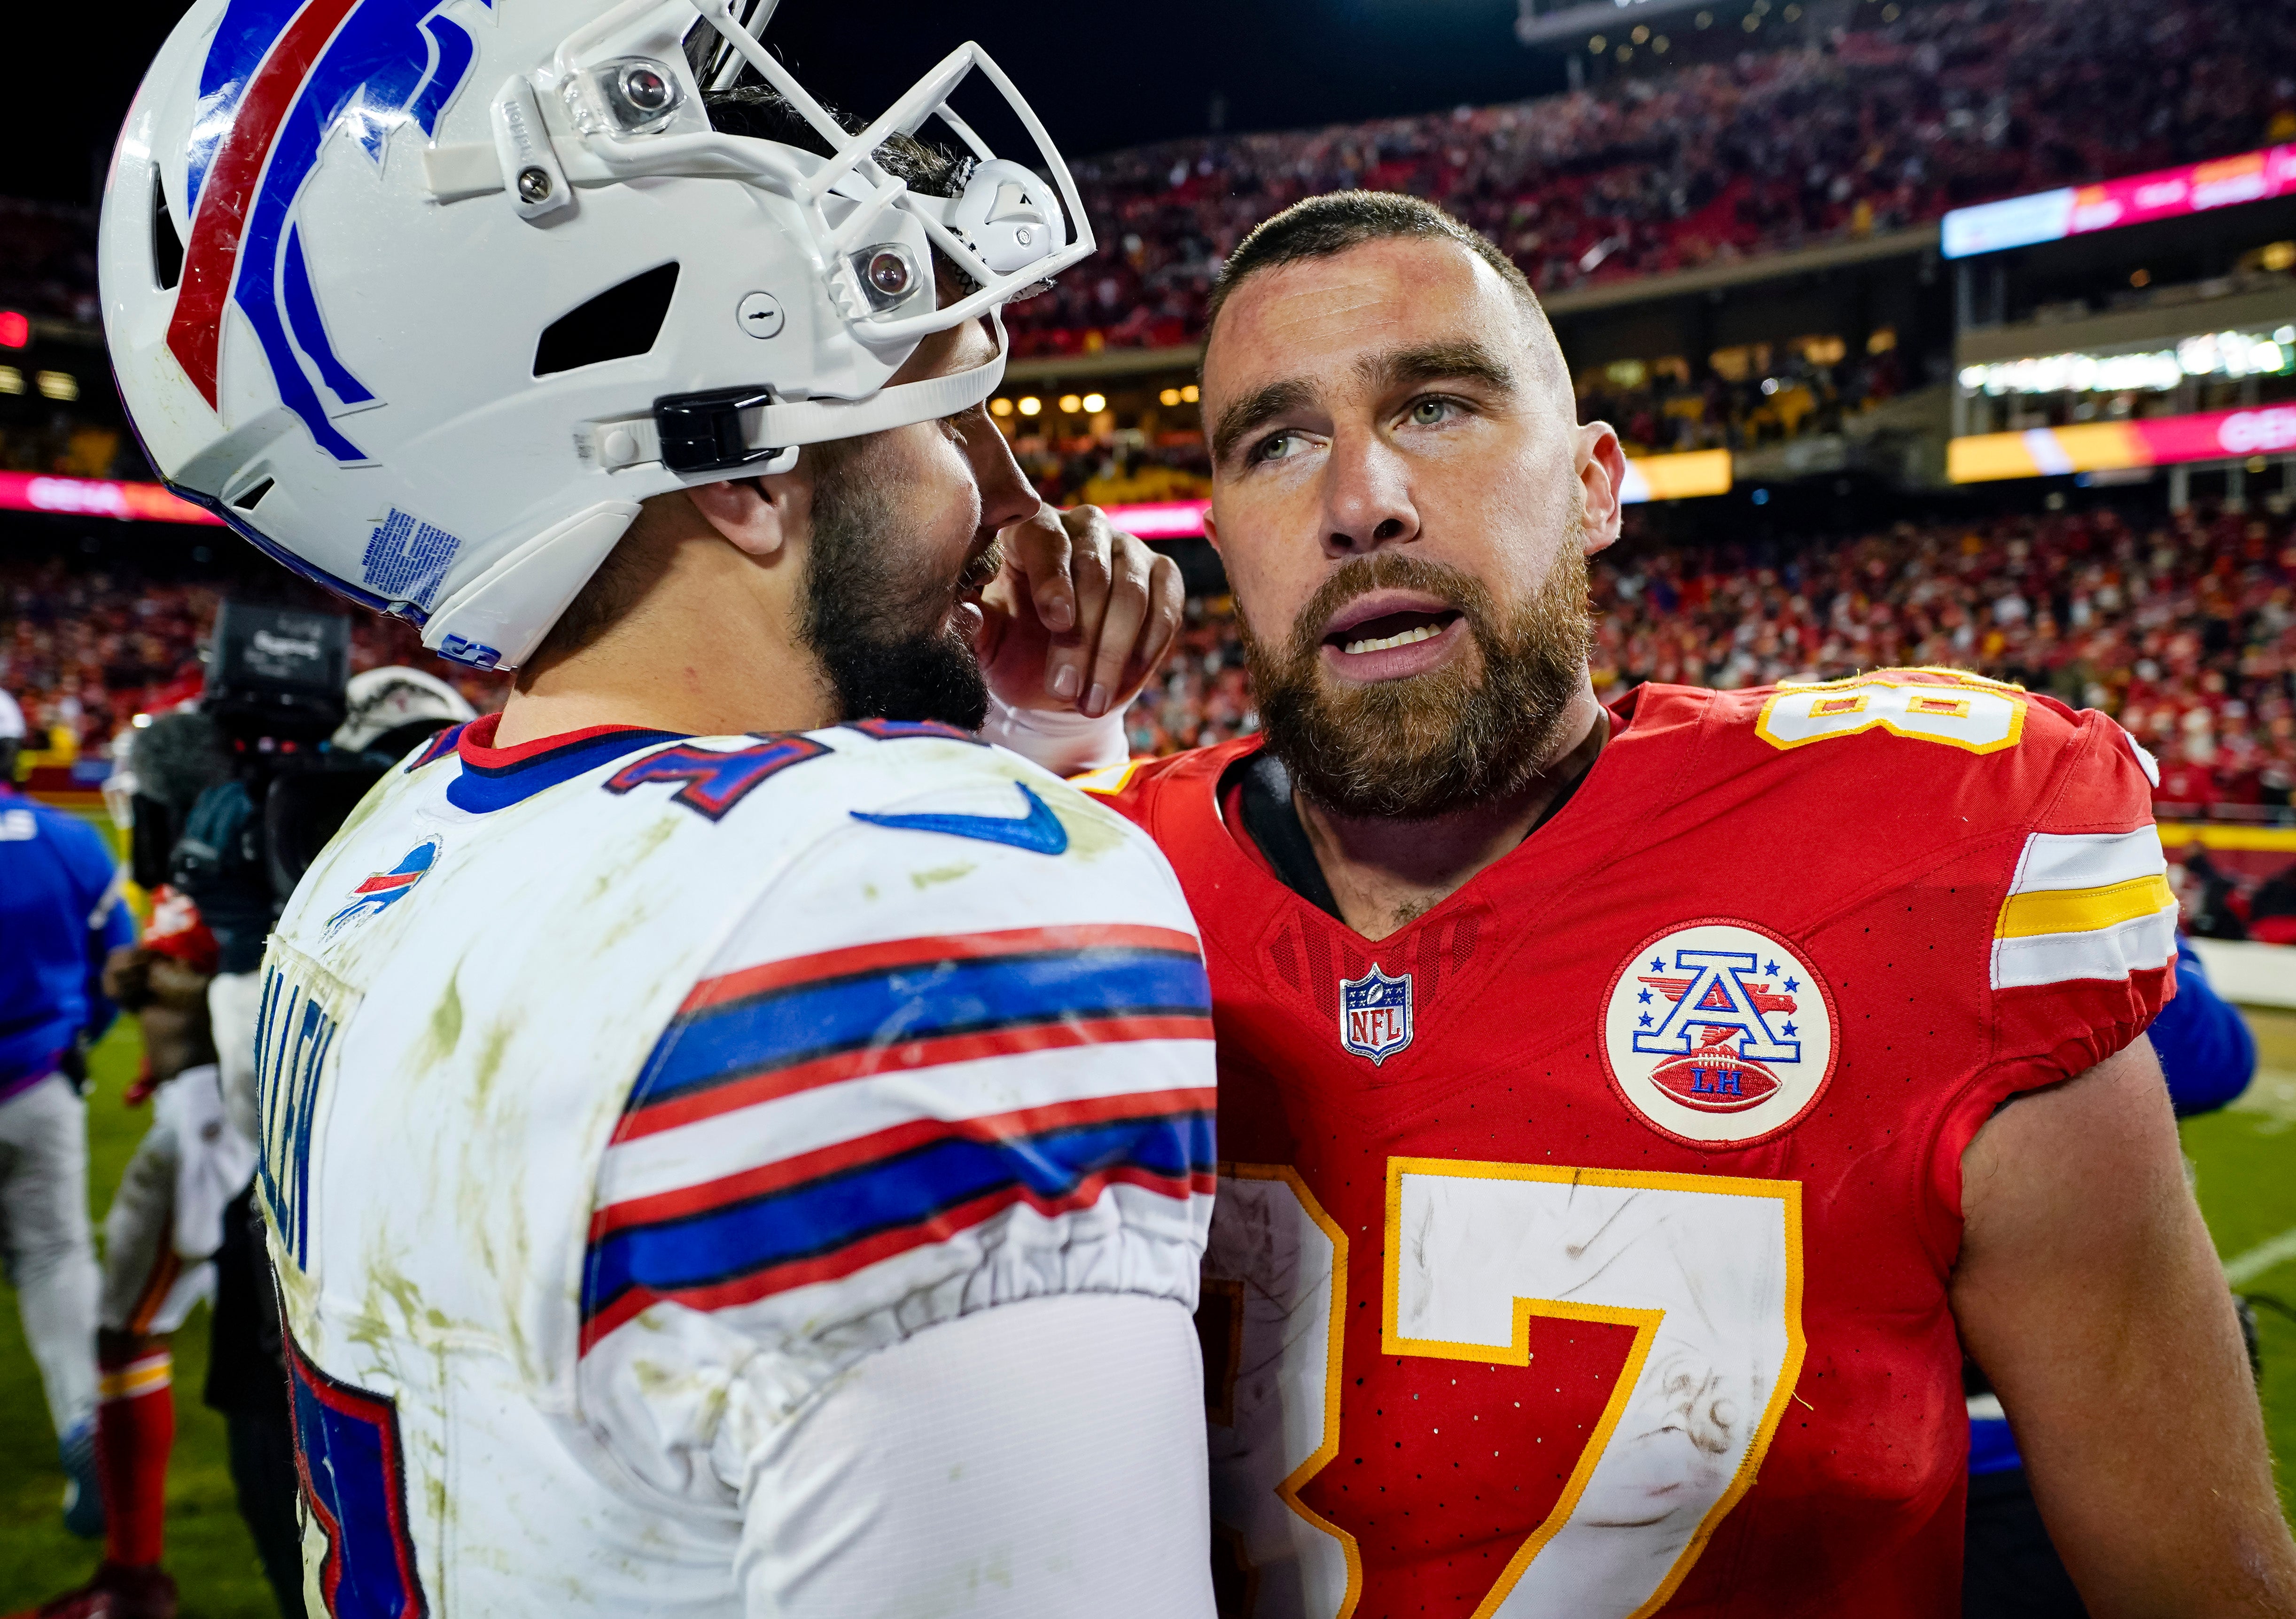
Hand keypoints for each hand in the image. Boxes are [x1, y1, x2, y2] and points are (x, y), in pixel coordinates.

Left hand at [975, 504, 1182, 720]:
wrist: (1057, 676)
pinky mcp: (1163, 575)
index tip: (1057, 622)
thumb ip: (973, 625)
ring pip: (1132, 593)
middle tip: (1065, 691)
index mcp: (1031, 529)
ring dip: (1112, 655)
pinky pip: (1165, 610)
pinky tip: (1121, 687)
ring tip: (1091, 704)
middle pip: (1094, 571)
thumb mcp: (987, 641)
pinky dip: (1145, 652)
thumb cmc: (1014, 648)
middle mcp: (1083, 527)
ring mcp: (1128, 548)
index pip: (1046, 540)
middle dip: (1082, 638)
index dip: (1053, 580)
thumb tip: (965, 613)